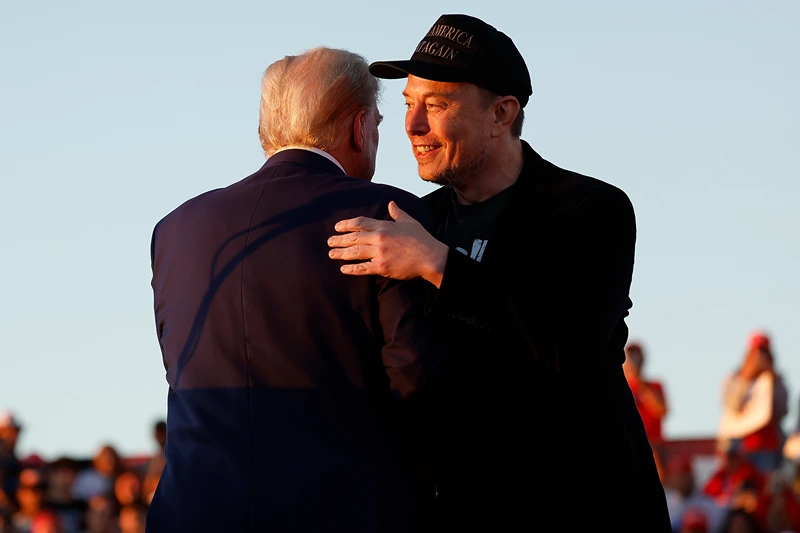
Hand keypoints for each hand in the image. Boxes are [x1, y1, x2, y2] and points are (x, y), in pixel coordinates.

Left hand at [327, 201, 447, 287]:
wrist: (431, 257)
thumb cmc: (422, 239)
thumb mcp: (410, 222)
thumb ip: (398, 213)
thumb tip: (391, 203)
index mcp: (385, 226)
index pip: (360, 223)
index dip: (346, 225)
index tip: (337, 227)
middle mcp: (379, 238)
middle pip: (354, 238)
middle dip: (339, 240)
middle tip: (329, 242)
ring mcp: (380, 253)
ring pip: (355, 253)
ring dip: (341, 253)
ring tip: (331, 254)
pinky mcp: (382, 267)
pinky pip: (363, 268)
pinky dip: (352, 269)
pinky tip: (344, 269)